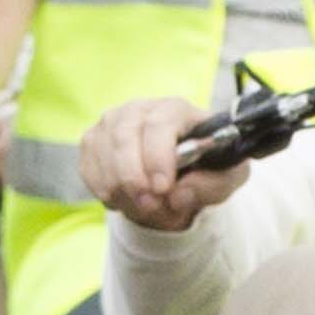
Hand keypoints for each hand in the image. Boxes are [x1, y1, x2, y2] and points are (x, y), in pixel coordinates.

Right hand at [85, 101, 243, 233]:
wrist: (177, 176)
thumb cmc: (203, 169)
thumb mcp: (225, 179)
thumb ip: (211, 186)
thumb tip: (179, 195)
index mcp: (177, 110)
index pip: (160, 123)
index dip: (158, 156)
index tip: (163, 188)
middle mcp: (141, 108)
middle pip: (125, 135)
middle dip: (134, 177)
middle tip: (149, 206)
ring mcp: (112, 121)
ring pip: (104, 153)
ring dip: (120, 188)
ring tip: (142, 206)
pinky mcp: (92, 139)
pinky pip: (88, 167)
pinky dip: (103, 189)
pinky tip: (124, 198)